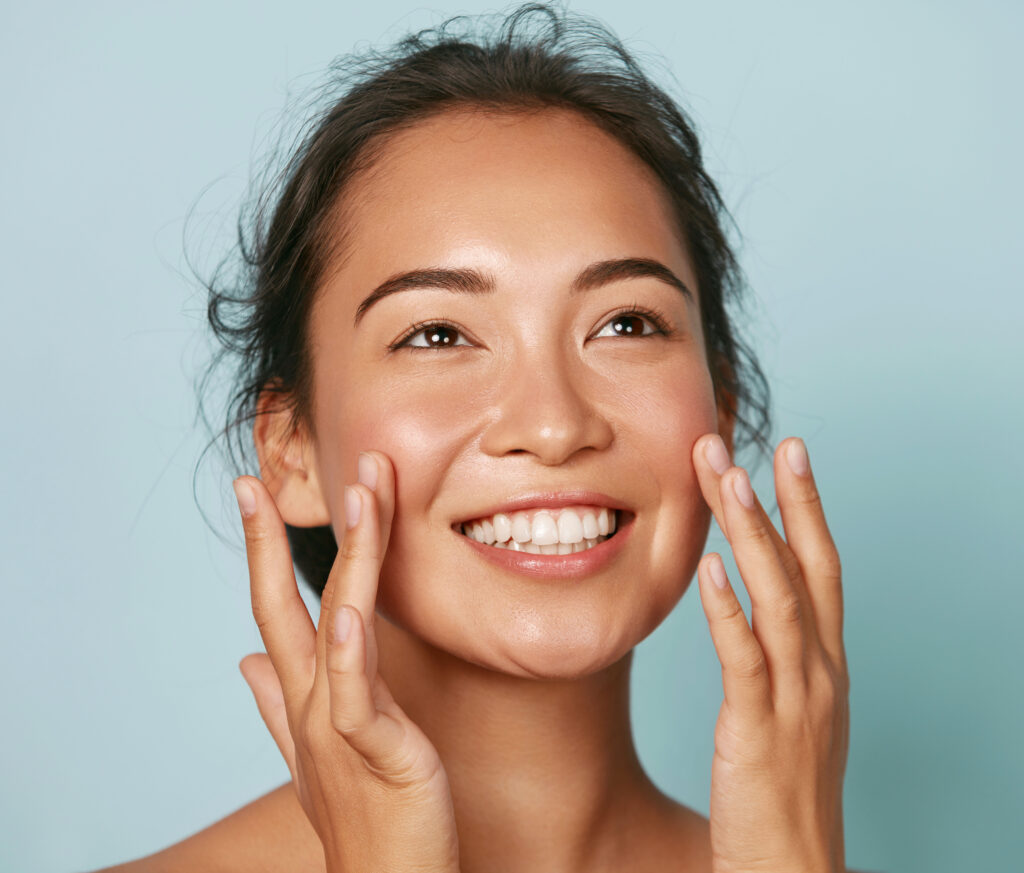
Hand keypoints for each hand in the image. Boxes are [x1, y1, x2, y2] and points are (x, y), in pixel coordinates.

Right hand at [233, 451, 459, 872]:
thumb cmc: (362, 817)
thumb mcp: (318, 750)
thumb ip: (279, 704)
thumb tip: (245, 662)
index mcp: (306, 695)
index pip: (277, 609)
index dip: (262, 550)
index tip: (253, 492)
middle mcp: (314, 702)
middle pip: (291, 605)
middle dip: (273, 539)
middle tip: (260, 476)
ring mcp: (339, 725)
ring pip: (338, 625)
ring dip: (349, 556)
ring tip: (359, 493)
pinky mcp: (376, 750)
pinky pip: (359, 694)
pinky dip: (351, 653)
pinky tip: (349, 615)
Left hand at [692, 435, 849, 872]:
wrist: (795, 872)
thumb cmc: (783, 794)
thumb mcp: (788, 713)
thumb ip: (770, 657)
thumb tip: (740, 606)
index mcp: (824, 663)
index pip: (819, 568)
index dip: (804, 508)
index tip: (787, 454)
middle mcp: (819, 671)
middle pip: (805, 567)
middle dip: (778, 499)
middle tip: (745, 441)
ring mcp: (795, 700)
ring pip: (778, 599)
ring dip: (751, 534)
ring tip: (725, 479)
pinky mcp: (758, 730)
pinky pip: (744, 660)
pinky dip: (727, 611)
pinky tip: (706, 571)